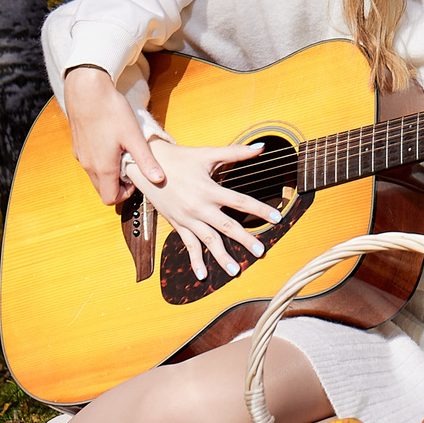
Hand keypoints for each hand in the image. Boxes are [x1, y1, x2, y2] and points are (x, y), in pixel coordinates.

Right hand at [63, 65, 161, 202]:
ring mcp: (81, 156)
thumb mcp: (134, 137)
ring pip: (95, 177)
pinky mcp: (78, 146)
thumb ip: (146, 161)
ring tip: (122, 153)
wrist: (86, 90)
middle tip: (131, 166)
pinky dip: (100, 162)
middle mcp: (88, 165)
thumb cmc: (111, 111)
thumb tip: (159, 179)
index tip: (135, 179)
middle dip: (117, 185)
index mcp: (103, 168)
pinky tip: (111, 143)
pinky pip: (89, 163)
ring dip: (109, 173)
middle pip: (102, 189)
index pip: (110, 199)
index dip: (125, 195)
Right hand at [131, 140, 283, 281]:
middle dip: (245, 239)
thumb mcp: (208, 153)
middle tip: (260, 251)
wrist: (147, 165)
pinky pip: (188, 245)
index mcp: (209, 189)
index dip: (260, 209)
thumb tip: (260, 147)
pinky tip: (202, 275)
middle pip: (227, 226)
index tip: (276, 218)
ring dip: (222, 256)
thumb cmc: (180, 158)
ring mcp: (187, 218)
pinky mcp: (177, 225)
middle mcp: (199, 207)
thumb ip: (235, 152)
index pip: (240, 201)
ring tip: (235, 270)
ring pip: (208, 240)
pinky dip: (195, 261)